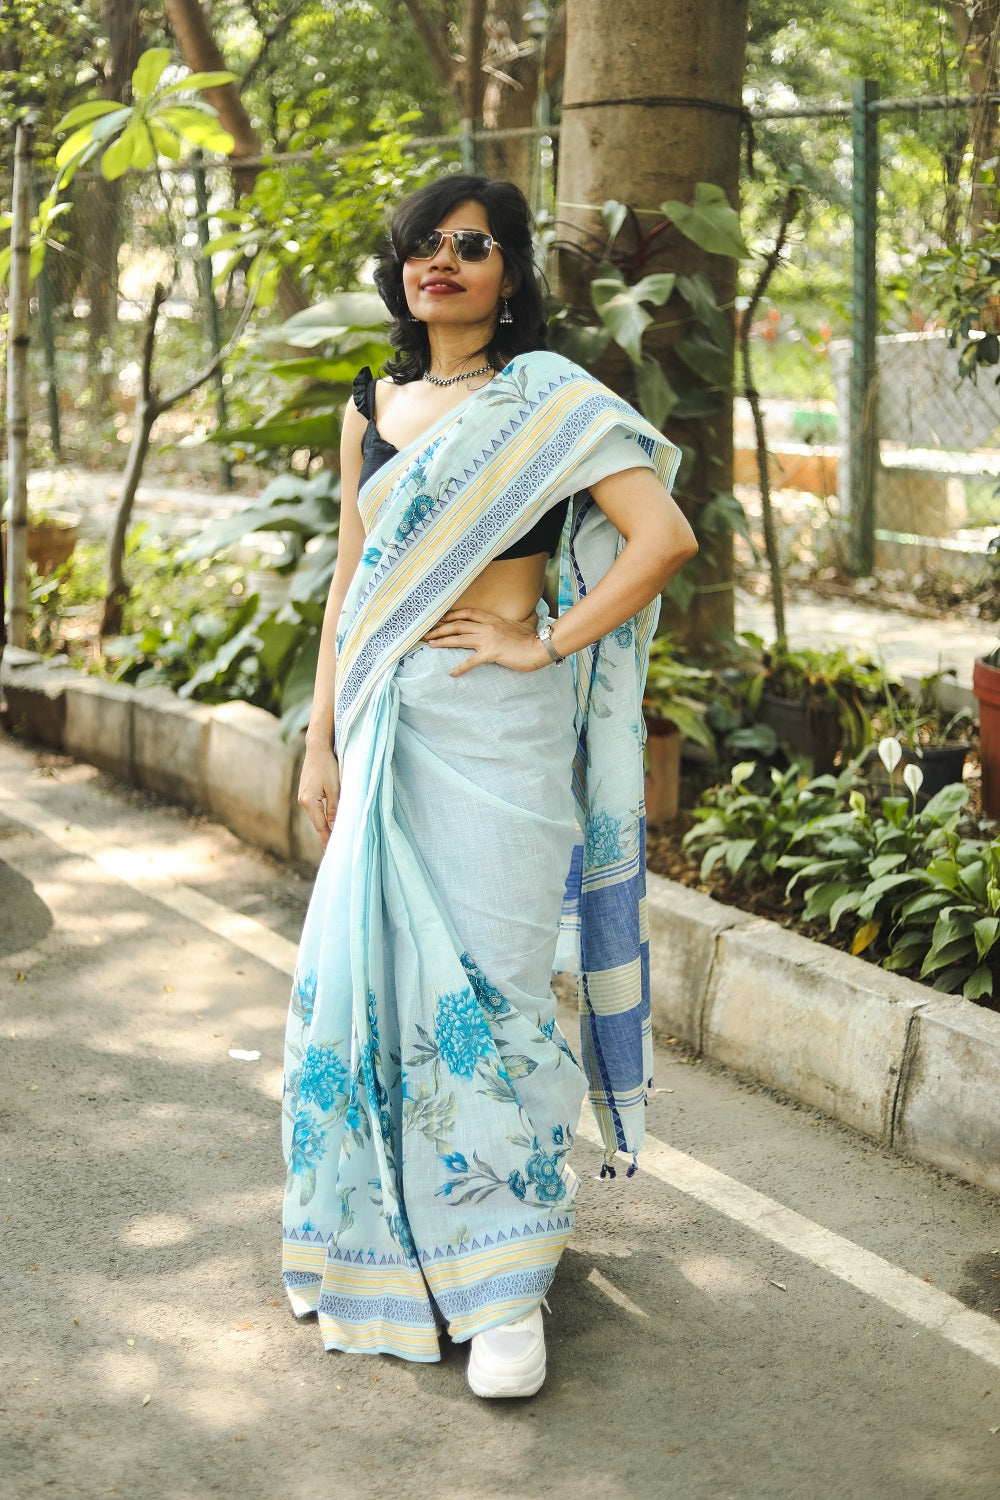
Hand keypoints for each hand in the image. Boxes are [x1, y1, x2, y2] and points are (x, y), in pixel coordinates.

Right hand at [297, 744, 340, 847]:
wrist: (317, 749)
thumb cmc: (328, 766)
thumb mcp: (335, 789)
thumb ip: (334, 809)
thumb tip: (335, 828)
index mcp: (309, 801)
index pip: (320, 826)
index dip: (326, 839)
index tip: (330, 852)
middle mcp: (303, 801)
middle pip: (317, 823)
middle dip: (326, 835)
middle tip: (333, 850)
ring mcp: (303, 797)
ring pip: (316, 816)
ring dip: (325, 825)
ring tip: (333, 838)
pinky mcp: (306, 792)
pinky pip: (315, 809)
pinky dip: (322, 816)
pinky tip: (329, 822)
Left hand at [424, 607, 549, 676]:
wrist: (540, 647)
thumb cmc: (531, 638)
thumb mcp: (518, 625)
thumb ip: (508, 624)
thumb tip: (509, 624)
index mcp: (492, 619)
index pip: (466, 613)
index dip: (451, 615)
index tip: (439, 619)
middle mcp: (487, 626)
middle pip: (458, 624)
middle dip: (440, 628)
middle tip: (427, 633)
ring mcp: (488, 639)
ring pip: (460, 638)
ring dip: (443, 641)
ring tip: (430, 644)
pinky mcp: (491, 653)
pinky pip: (471, 661)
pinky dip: (460, 667)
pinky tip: (451, 673)